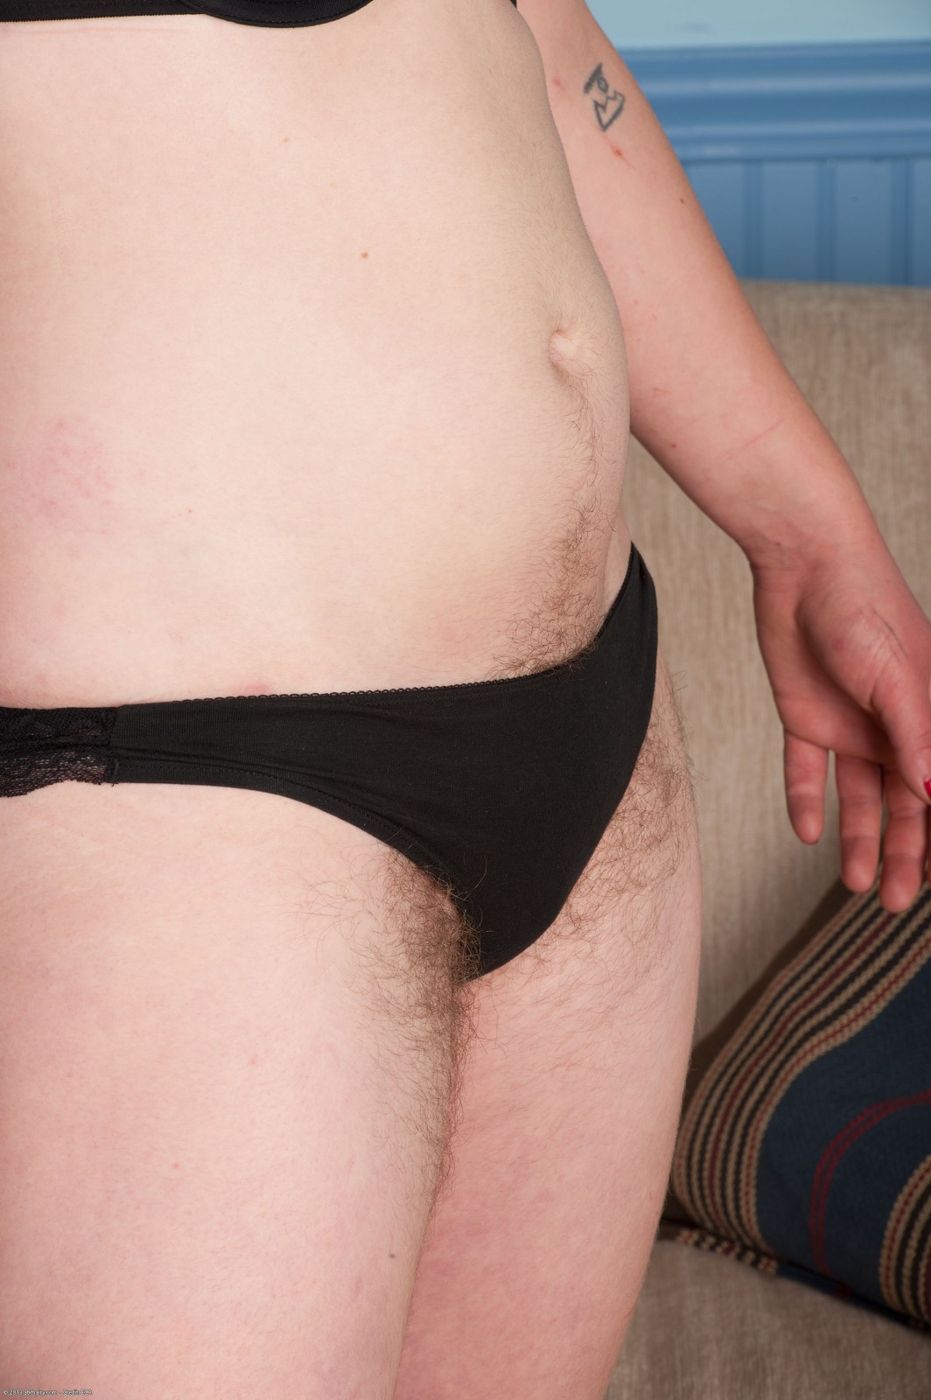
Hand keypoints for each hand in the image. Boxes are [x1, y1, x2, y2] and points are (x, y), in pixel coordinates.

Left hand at [748, 526, 930, 911]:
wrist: (802, 565)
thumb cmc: (865, 608)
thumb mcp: (897, 678)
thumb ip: (917, 739)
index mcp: (928, 719)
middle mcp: (894, 728)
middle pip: (902, 806)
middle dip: (902, 855)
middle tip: (892, 903)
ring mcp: (849, 724)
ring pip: (857, 797)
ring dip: (856, 840)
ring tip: (852, 886)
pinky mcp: (804, 716)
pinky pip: (805, 770)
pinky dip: (805, 801)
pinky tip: (807, 834)